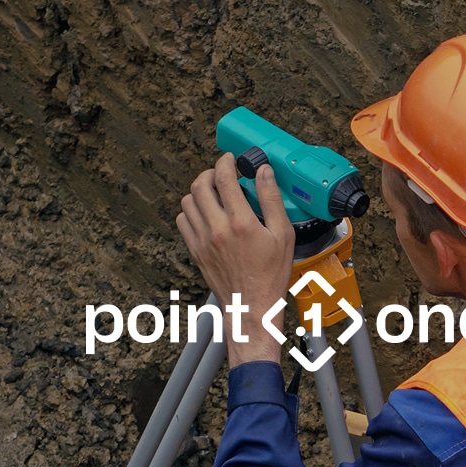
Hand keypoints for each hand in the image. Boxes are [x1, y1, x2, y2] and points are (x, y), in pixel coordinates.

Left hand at [177, 153, 294, 366]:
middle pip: (201, 185)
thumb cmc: (271, 274)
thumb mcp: (283, 234)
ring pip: (188, 201)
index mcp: (241, 222)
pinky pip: (182, 221)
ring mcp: (202, 240)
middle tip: (221, 174)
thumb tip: (264, 172)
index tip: (231, 160)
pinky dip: (191, 211)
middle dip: (210, 173)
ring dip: (199, 191)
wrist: (251, 306)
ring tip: (213, 193)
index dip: (226, 162)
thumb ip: (271, 200)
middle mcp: (217, 228)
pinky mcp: (195, 250)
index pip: (224, 178)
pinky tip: (206, 214)